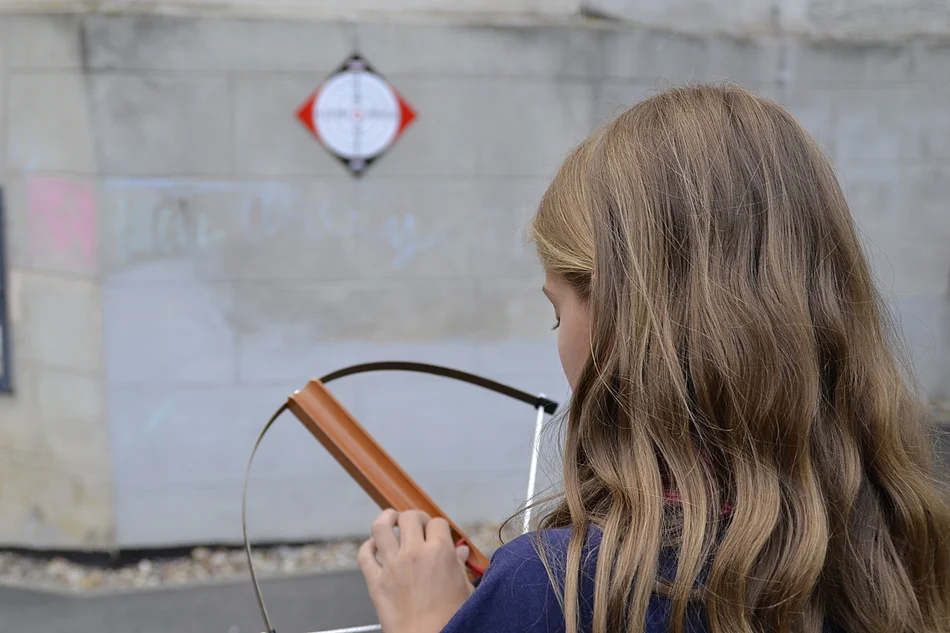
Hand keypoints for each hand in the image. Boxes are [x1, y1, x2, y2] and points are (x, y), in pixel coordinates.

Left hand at [358, 509, 474, 632]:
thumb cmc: (450, 619)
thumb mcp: (464, 589)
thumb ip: (459, 565)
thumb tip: (460, 551)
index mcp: (440, 552)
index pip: (437, 522)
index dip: (438, 526)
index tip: (437, 533)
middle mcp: (414, 553)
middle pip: (409, 517)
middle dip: (414, 517)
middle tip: (417, 525)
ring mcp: (392, 566)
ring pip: (381, 527)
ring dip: (386, 518)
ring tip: (391, 519)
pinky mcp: (375, 581)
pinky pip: (364, 555)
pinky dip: (367, 547)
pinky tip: (374, 547)